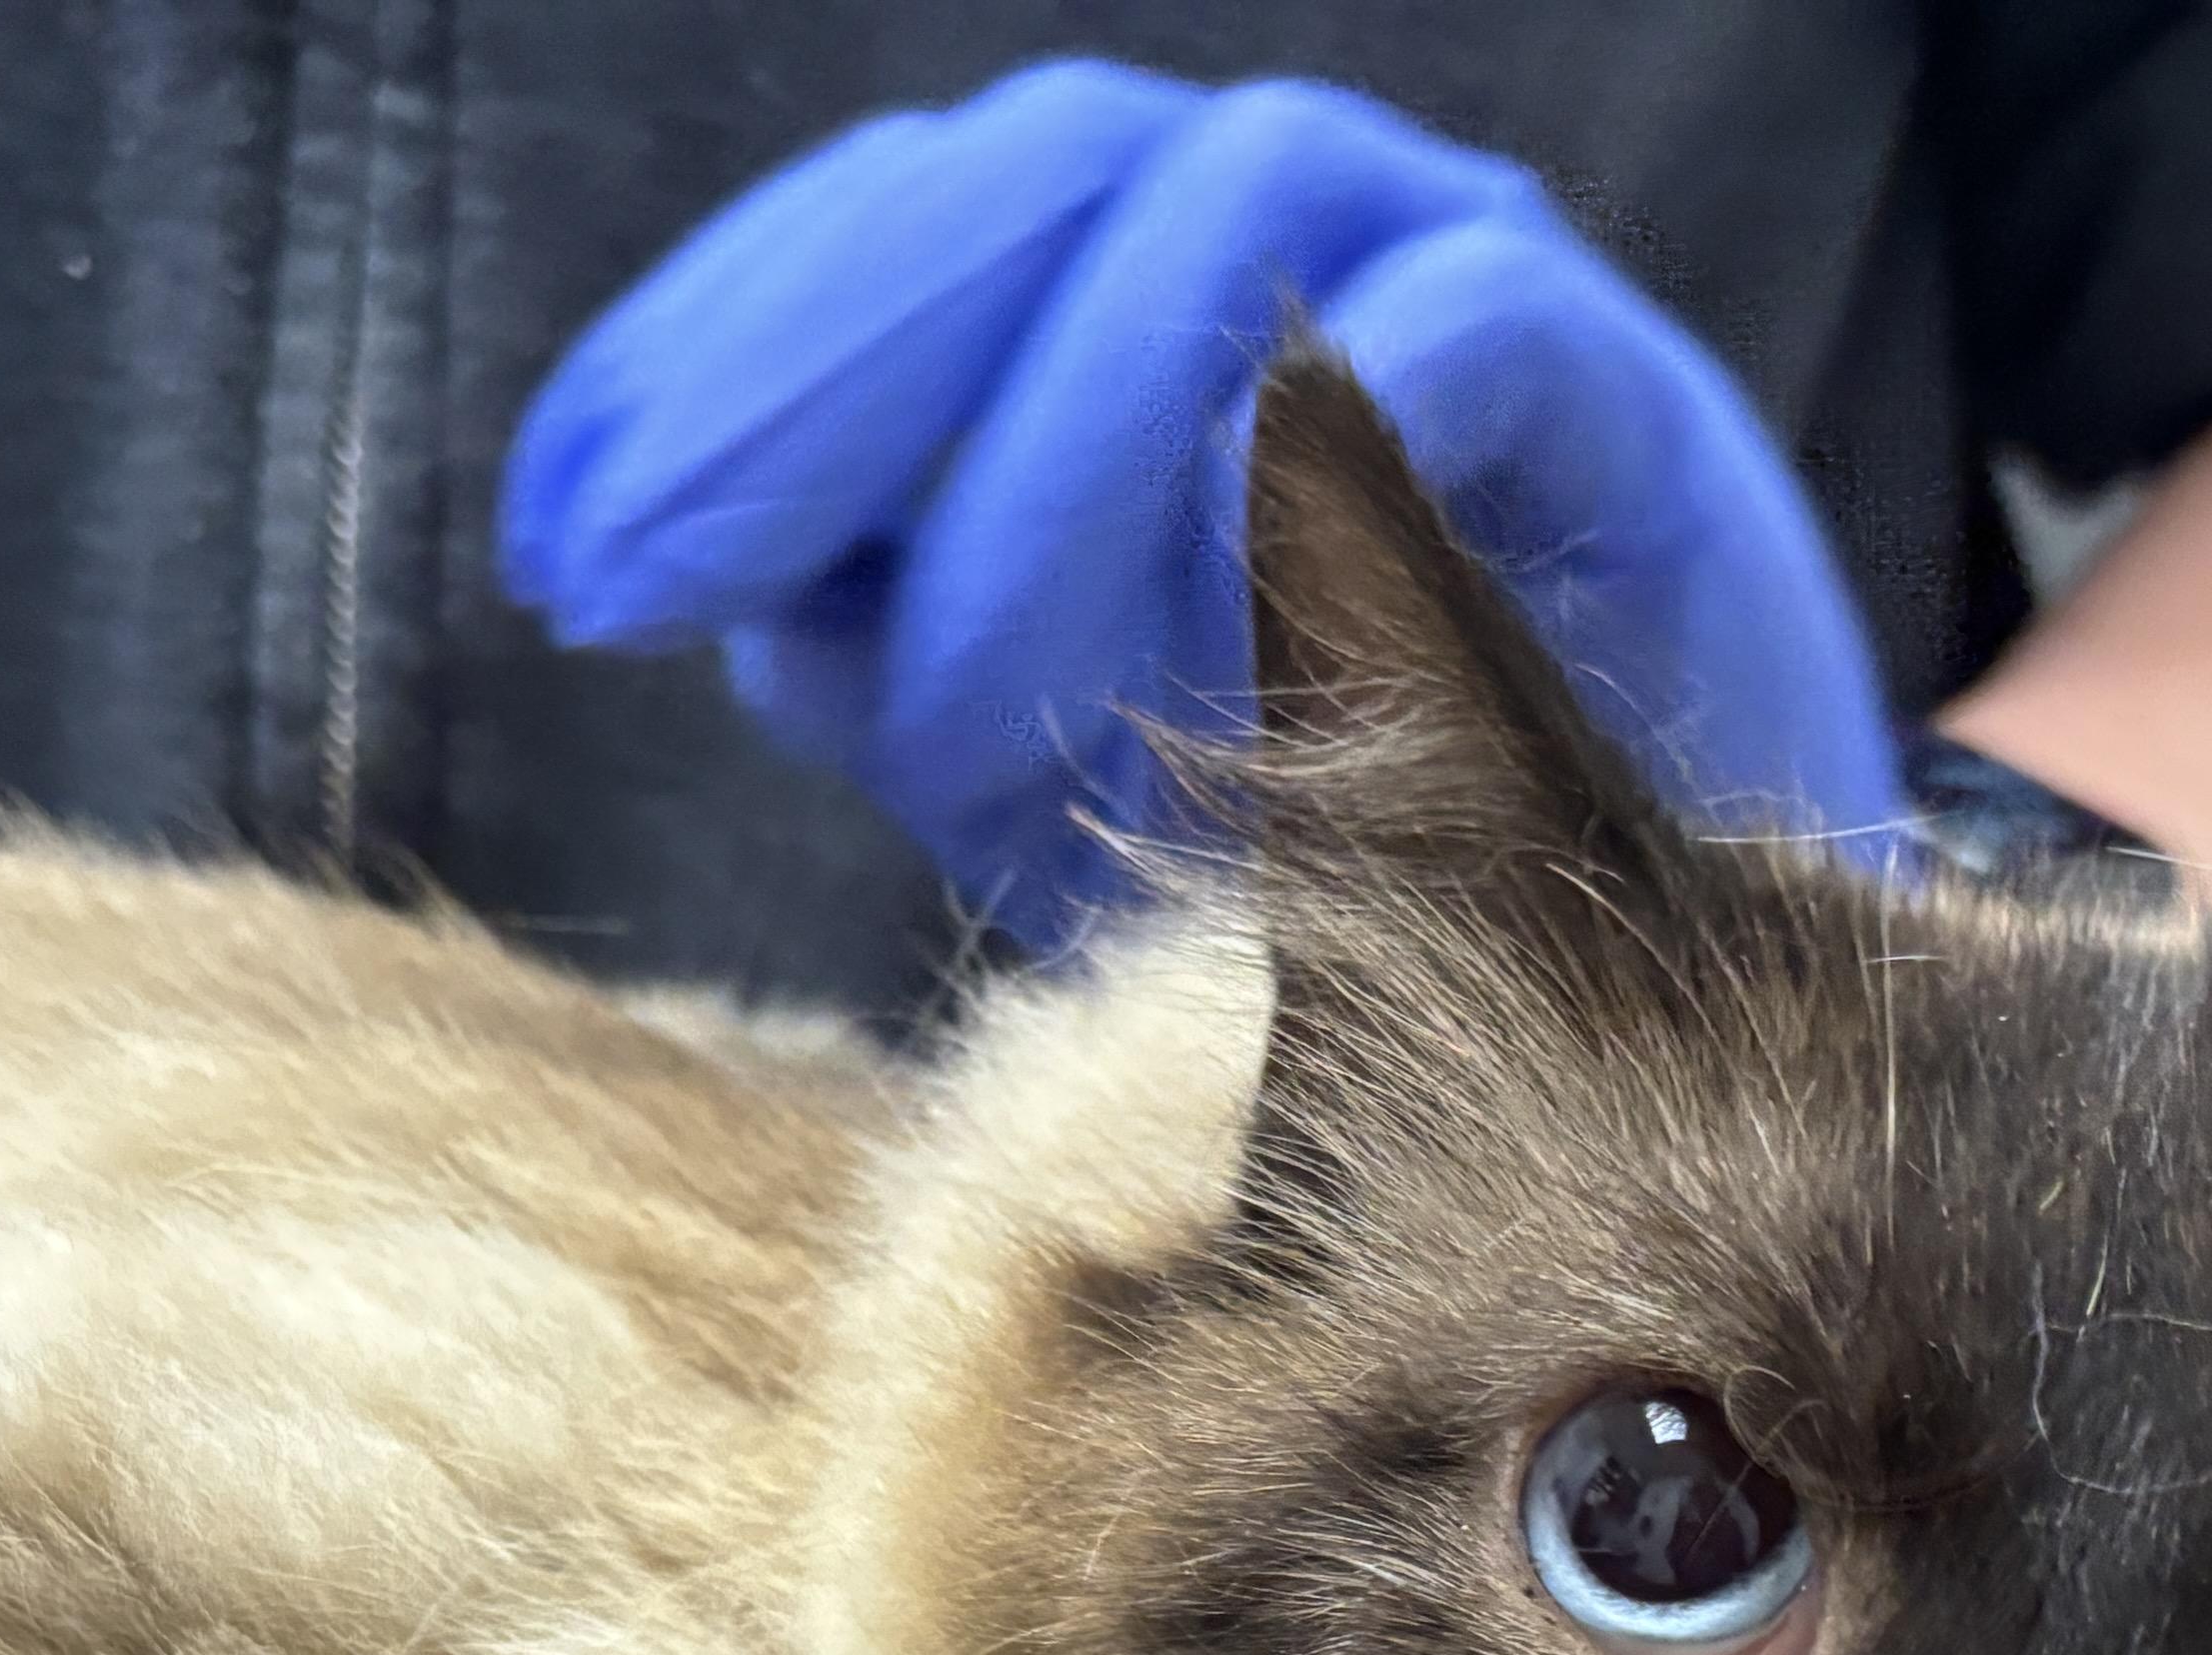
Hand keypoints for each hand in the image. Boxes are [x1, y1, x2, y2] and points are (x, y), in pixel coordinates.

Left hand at [504, 64, 1893, 949]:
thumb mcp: (1027, 734)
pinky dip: (1326, 435)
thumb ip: (866, 643)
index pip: (864, 249)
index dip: (696, 372)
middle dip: (814, 383)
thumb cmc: (1303, 802)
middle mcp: (1244, 223)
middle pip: (1011, 193)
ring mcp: (1438, 269)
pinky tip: (1218, 603)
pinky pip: (1464, 333)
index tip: (572, 566)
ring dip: (1051, 488)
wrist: (1638, 905)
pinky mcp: (1618, 391)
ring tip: (985, 742)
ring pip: (1204, 239)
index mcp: (1085, 274)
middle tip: (680, 587)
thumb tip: (729, 615)